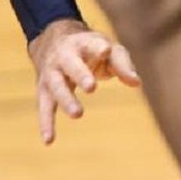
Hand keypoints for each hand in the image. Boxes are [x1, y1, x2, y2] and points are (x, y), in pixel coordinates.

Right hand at [27, 18, 140, 142]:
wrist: (52, 39)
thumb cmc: (89, 48)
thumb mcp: (108, 49)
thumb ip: (122, 64)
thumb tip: (136, 83)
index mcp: (84, 43)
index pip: (92, 44)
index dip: (98, 47)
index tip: (105, 50)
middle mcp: (64, 56)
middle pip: (71, 65)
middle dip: (80, 74)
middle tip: (91, 87)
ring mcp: (52, 73)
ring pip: (56, 86)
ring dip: (66, 100)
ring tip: (78, 114)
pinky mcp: (44, 89)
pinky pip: (45, 107)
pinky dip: (46, 123)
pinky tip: (49, 140)